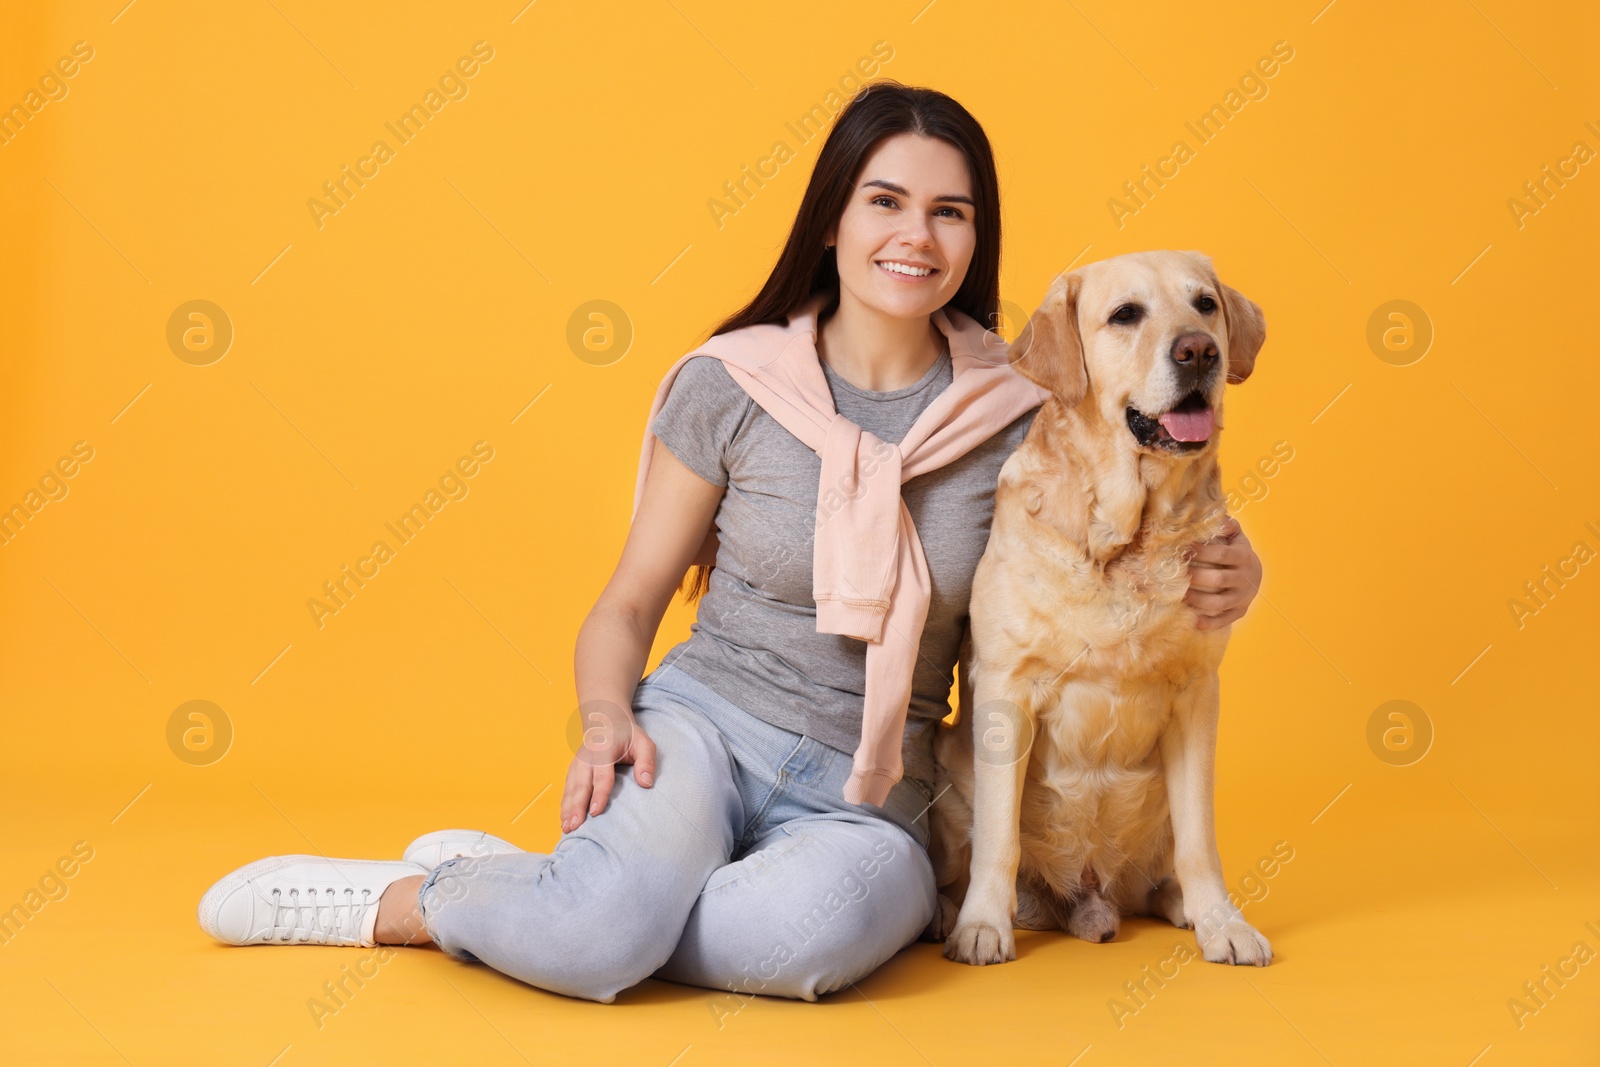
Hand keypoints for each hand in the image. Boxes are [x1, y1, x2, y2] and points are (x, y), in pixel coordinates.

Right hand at [559, 701, 655, 833]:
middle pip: (580, 785)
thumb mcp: (643, 742)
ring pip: (570, 789)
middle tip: (574, 826)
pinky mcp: (573, 770)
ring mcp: (577, 764)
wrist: (606, 720)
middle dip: (576, 807)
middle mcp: (586, 758)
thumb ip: (646, 761)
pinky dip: (564, 805)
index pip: (601, 775)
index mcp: (603, 750)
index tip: (595, 812)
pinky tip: (563, 820)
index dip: (599, 794)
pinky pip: (567, 789)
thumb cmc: (628, 735)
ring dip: (567, 809)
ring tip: (566, 828)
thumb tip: (646, 783)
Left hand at [1184, 514, 1261, 630]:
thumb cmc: (1236, 551)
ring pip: (1219, 603)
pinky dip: (1208, 622)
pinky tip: (1191, 620)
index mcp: (1244, 557)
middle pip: (1219, 580)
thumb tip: (1215, 515)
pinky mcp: (1239, 612)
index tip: (1182, 549)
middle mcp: (1245, 578)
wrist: (1255, 575)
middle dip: (1195, 577)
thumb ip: (1227, 525)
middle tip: (1175, 574)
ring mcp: (1243, 597)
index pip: (1222, 554)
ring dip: (1197, 600)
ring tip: (1179, 595)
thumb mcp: (1236, 536)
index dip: (1202, 552)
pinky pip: (1223, 620)